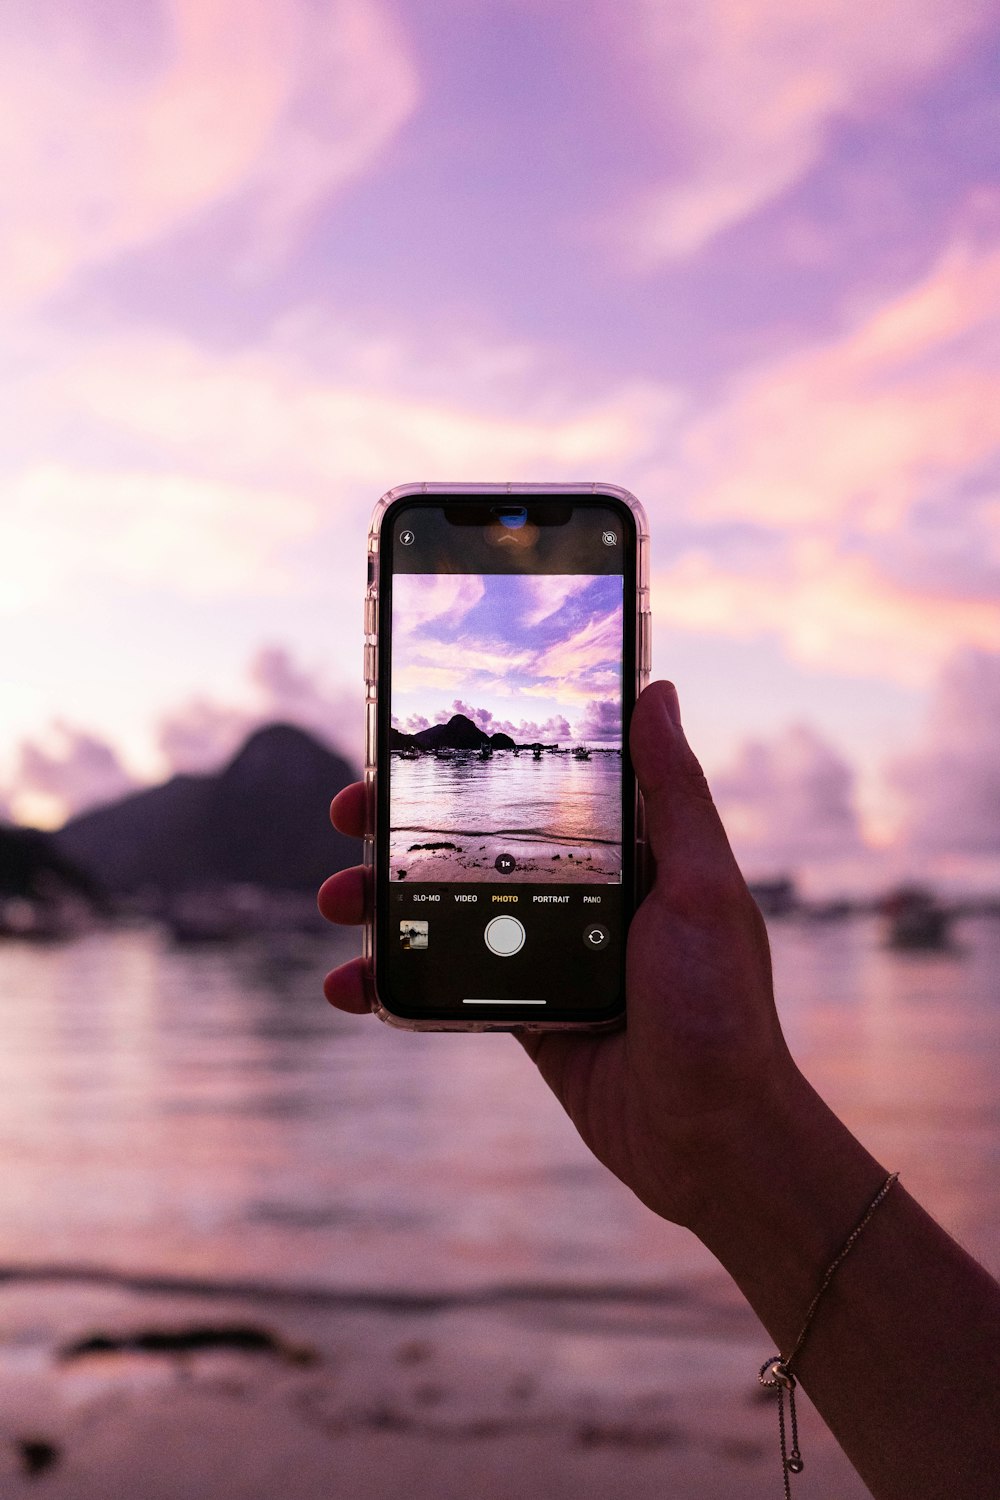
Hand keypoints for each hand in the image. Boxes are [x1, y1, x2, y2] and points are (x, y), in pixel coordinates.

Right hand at [318, 681, 801, 1230]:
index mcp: (625, 855)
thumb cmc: (720, 1008)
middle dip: (401, 827)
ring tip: (334, 899)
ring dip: (380, 901)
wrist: (712, 1139)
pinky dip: (390, 981)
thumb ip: (675, 794)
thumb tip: (657, 689)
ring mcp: (545, 955)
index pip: (535, 787)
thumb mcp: (703, 888)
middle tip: (345, 814)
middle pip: (473, 842)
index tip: (410, 738)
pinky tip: (348, 985)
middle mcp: (580, 895)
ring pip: (445, 910)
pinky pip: (445, 984)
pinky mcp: (522, 1014)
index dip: (471, 761)